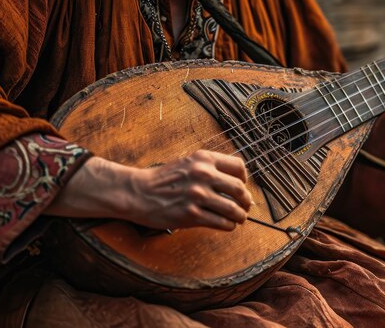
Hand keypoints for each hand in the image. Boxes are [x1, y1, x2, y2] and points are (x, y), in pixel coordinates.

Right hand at [45, 150, 252, 230]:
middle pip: (240, 190)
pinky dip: (228, 226)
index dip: (244, 179)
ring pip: (233, 209)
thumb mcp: (188, 163)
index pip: (238, 167)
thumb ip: (210, 168)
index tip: (242, 186)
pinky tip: (226, 225)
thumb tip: (235, 181)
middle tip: (246, 207)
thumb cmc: (164, 179)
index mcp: (204, 159)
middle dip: (246, 201)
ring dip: (240, 216)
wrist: (138, 192)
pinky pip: (221, 223)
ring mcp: (198, 195)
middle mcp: (203, 175)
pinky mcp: (192, 215)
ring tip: (239, 219)